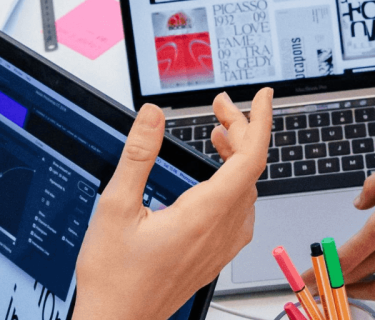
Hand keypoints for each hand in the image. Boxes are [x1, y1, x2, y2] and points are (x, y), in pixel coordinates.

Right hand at [74, 88, 272, 319]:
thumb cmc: (114, 277)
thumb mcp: (116, 207)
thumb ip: (138, 156)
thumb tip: (152, 116)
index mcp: (204, 215)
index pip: (250, 157)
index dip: (258, 121)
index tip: (260, 97)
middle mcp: (221, 231)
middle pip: (250, 169)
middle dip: (240, 130)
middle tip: (220, 107)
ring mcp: (222, 246)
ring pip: (247, 190)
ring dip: (238, 156)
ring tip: (218, 135)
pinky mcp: (216, 255)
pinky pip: (241, 211)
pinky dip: (234, 182)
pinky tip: (217, 178)